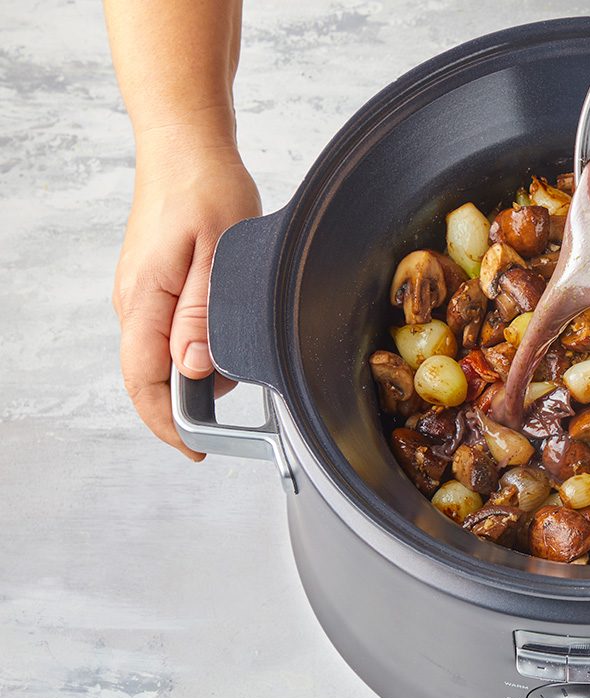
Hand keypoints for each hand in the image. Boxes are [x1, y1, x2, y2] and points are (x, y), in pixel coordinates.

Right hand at [112, 130, 259, 458]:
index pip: (144, 382)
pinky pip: (170, 331)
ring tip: (246, 348)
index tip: (198, 450)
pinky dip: (199, 344)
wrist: (185, 144)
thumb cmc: (205, 186)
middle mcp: (133, 303)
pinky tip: (229, 328)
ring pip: (165, 355)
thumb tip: (193, 369)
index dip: (169, 424)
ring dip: (203, 369)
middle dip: (194, 401)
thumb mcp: (218, 251)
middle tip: (247, 397)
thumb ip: (203, 312)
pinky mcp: (154, 285)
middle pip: (152, 377)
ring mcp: (141, 294)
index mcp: (143, 299)